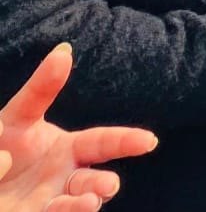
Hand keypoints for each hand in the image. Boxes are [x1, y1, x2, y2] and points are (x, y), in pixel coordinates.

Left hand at [0, 43, 156, 211]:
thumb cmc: (1, 144)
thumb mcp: (16, 116)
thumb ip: (40, 89)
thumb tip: (65, 50)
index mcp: (66, 150)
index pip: (103, 144)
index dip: (126, 142)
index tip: (149, 141)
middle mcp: (64, 179)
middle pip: (94, 181)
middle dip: (104, 185)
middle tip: (109, 186)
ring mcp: (48, 202)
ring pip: (76, 204)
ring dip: (84, 204)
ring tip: (88, 201)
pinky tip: (69, 206)